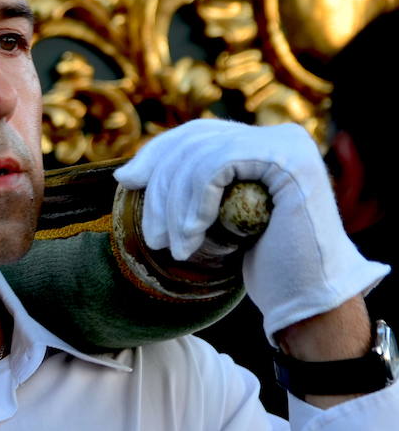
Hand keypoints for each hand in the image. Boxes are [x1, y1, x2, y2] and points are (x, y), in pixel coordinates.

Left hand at [115, 119, 388, 339]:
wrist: (305, 297)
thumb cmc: (259, 264)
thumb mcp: (213, 218)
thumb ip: (189, 189)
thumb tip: (125, 172)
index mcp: (260, 143)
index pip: (195, 133)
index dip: (155, 154)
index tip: (125, 182)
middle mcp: (277, 136)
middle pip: (193, 141)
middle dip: (160, 187)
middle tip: (153, 237)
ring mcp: (286, 144)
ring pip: (201, 156)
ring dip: (175, 205)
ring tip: (173, 247)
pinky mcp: (288, 160)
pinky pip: (219, 166)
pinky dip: (196, 203)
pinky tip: (193, 236)